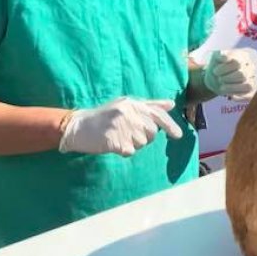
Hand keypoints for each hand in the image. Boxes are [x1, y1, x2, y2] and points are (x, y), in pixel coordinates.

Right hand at [58, 97, 183, 155]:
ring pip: (142, 143)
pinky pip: (130, 151)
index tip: (178, 136)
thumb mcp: (126, 105)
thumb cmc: (105, 116)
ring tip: (119, 137)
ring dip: (134, 144)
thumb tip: (171, 103)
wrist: (78, 126)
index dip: (170, 125)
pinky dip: (124, 151)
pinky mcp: (113, 141)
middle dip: (145, 137)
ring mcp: (121, 127)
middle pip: (152, 132)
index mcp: (133, 104)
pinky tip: (114, 144)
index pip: (158, 114)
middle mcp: (129, 114)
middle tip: (130, 134)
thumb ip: (150, 105)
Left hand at [199, 48, 256, 98]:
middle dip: (228, 78)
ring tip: (222, 88)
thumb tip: (224, 58)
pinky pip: (249, 96)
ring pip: (248, 86)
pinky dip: (239, 97)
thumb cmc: (218, 65)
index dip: (225, 68)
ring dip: (232, 88)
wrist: (218, 76)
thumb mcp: (216, 57)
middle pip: (242, 75)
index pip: (237, 63)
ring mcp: (253, 78)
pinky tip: (231, 96)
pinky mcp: (253, 90)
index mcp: (244, 55)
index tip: (215, 71)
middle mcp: (252, 66)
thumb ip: (219, 55)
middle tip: (220, 79)